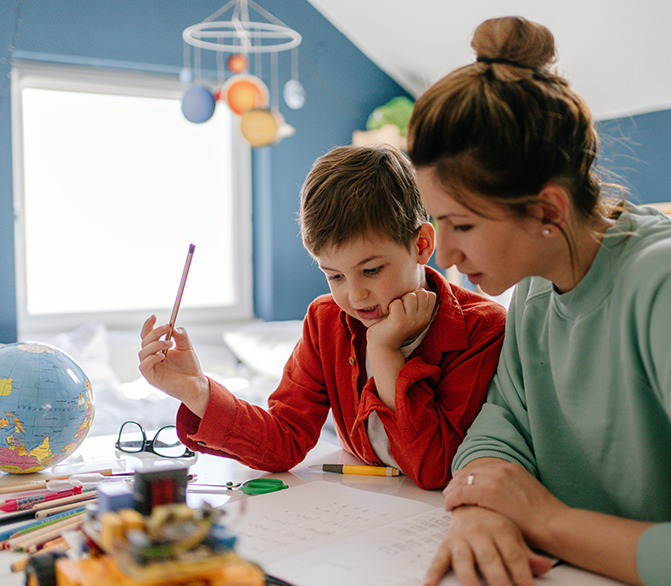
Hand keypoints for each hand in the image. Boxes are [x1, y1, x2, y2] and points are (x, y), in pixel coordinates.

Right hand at [138, 315, 209, 416]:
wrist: (196, 383)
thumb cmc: (189, 366)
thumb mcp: (186, 347)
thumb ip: (181, 336)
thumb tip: (174, 327)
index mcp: (157, 349)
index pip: (147, 336)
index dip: (148, 326)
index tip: (154, 317)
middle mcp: (152, 357)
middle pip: (145, 342)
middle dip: (155, 332)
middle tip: (167, 327)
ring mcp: (151, 368)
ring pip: (143, 352)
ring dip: (155, 344)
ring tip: (170, 343)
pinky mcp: (151, 378)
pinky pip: (144, 366)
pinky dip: (151, 358)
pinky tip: (162, 355)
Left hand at [367, 288, 436, 349]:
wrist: (383, 344)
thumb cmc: (394, 325)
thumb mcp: (411, 313)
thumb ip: (418, 302)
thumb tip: (421, 289)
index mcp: (426, 316)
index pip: (431, 295)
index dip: (418, 295)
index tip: (409, 305)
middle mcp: (422, 319)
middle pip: (421, 293)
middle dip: (409, 295)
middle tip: (401, 307)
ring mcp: (412, 320)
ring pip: (410, 296)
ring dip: (400, 300)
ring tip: (395, 311)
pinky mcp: (400, 321)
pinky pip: (397, 302)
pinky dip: (391, 305)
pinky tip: (389, 314)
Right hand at [424, 506, 553, 585]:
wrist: (470, 495)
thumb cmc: (494, 518)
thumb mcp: (514, 533)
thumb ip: (527, 553)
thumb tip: (546, 566)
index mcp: (501, 528)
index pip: (514, 555)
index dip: (522, 574)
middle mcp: (480, 532)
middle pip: (490, 560)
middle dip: (498, 581)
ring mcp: (462, 537)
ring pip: (464, 561)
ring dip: (468, 580)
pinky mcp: (448, 542)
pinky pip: (439, 558)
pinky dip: (433, 571)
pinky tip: (429, 584)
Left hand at [445, 462, 568, 549]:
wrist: (555, 524)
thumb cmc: (545, 516)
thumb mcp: (526, 491)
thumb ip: (511, 487)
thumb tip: (500, 494)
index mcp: (511, 467)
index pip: (481, 468)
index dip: (467, 476)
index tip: (459, 482)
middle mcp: (502, 468)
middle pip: (470, 472)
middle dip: (457, 482)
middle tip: (449, 491)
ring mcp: (495, 479)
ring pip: (463, 481)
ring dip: (453, 490)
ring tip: (447, 499)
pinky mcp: (490, 493)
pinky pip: (463, 493)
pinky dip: (453, 498)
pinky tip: (449, 506)